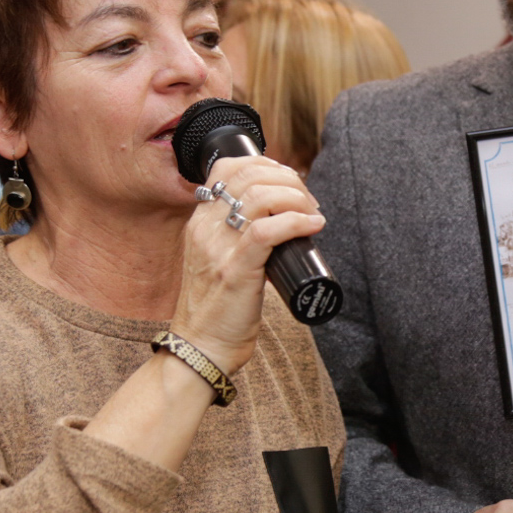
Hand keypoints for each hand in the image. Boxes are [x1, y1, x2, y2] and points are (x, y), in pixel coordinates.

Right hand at [170, 154, 324, 372]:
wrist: (201, 349)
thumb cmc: (218, 309)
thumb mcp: (217, 260)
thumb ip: (235, 238)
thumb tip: (278, 221)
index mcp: (199, 222)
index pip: (227, 168)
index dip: (265, 164)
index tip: (289, 181)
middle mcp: (204, 228)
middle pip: (249, 175)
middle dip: (288, 179)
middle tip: (308, 201)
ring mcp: (218, 248)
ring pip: (260, 196)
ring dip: (296, 197)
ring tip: (312, 212)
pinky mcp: (234, 271)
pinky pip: (267, 230)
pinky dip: (296, 221)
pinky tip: (313, 225)